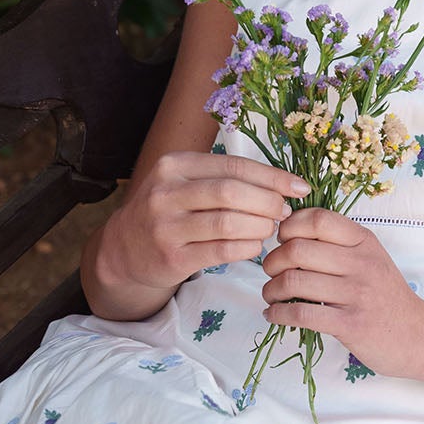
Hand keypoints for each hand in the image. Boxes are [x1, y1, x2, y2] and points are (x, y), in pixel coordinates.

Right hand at [98, 151, 310, 296]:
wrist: (125, 249)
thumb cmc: (169, 211)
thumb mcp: (185, 182)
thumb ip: (225, 178)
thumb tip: (283, 184)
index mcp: (175, 165)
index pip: (234, 166)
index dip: (272, 177)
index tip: (299, 187)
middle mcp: (166, 192)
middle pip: (232, 192)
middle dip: (268, 202)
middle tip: (284, 212)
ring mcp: (167, 227)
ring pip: (228, 222)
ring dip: (259, 226)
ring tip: (270, 229)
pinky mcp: (173, 258)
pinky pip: (222, 251)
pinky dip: (247, 248)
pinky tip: (255, 246)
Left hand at [260, 208, 423, 380]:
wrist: (420, 337)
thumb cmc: (387, 297)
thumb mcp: (372, 259)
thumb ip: (339, 244)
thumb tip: (290, 234)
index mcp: (364, 241)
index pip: (318, 219)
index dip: (289, 226)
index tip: (282, 241)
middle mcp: (361, 263)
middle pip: (297, 250)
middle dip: (272, 262)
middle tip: (271, 272)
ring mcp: (357, 294)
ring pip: (294, 282)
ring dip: (271, 290)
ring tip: (271, 296)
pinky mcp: (350, 325)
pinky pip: (301, 314)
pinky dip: (278, 314)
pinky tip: (274, 315)